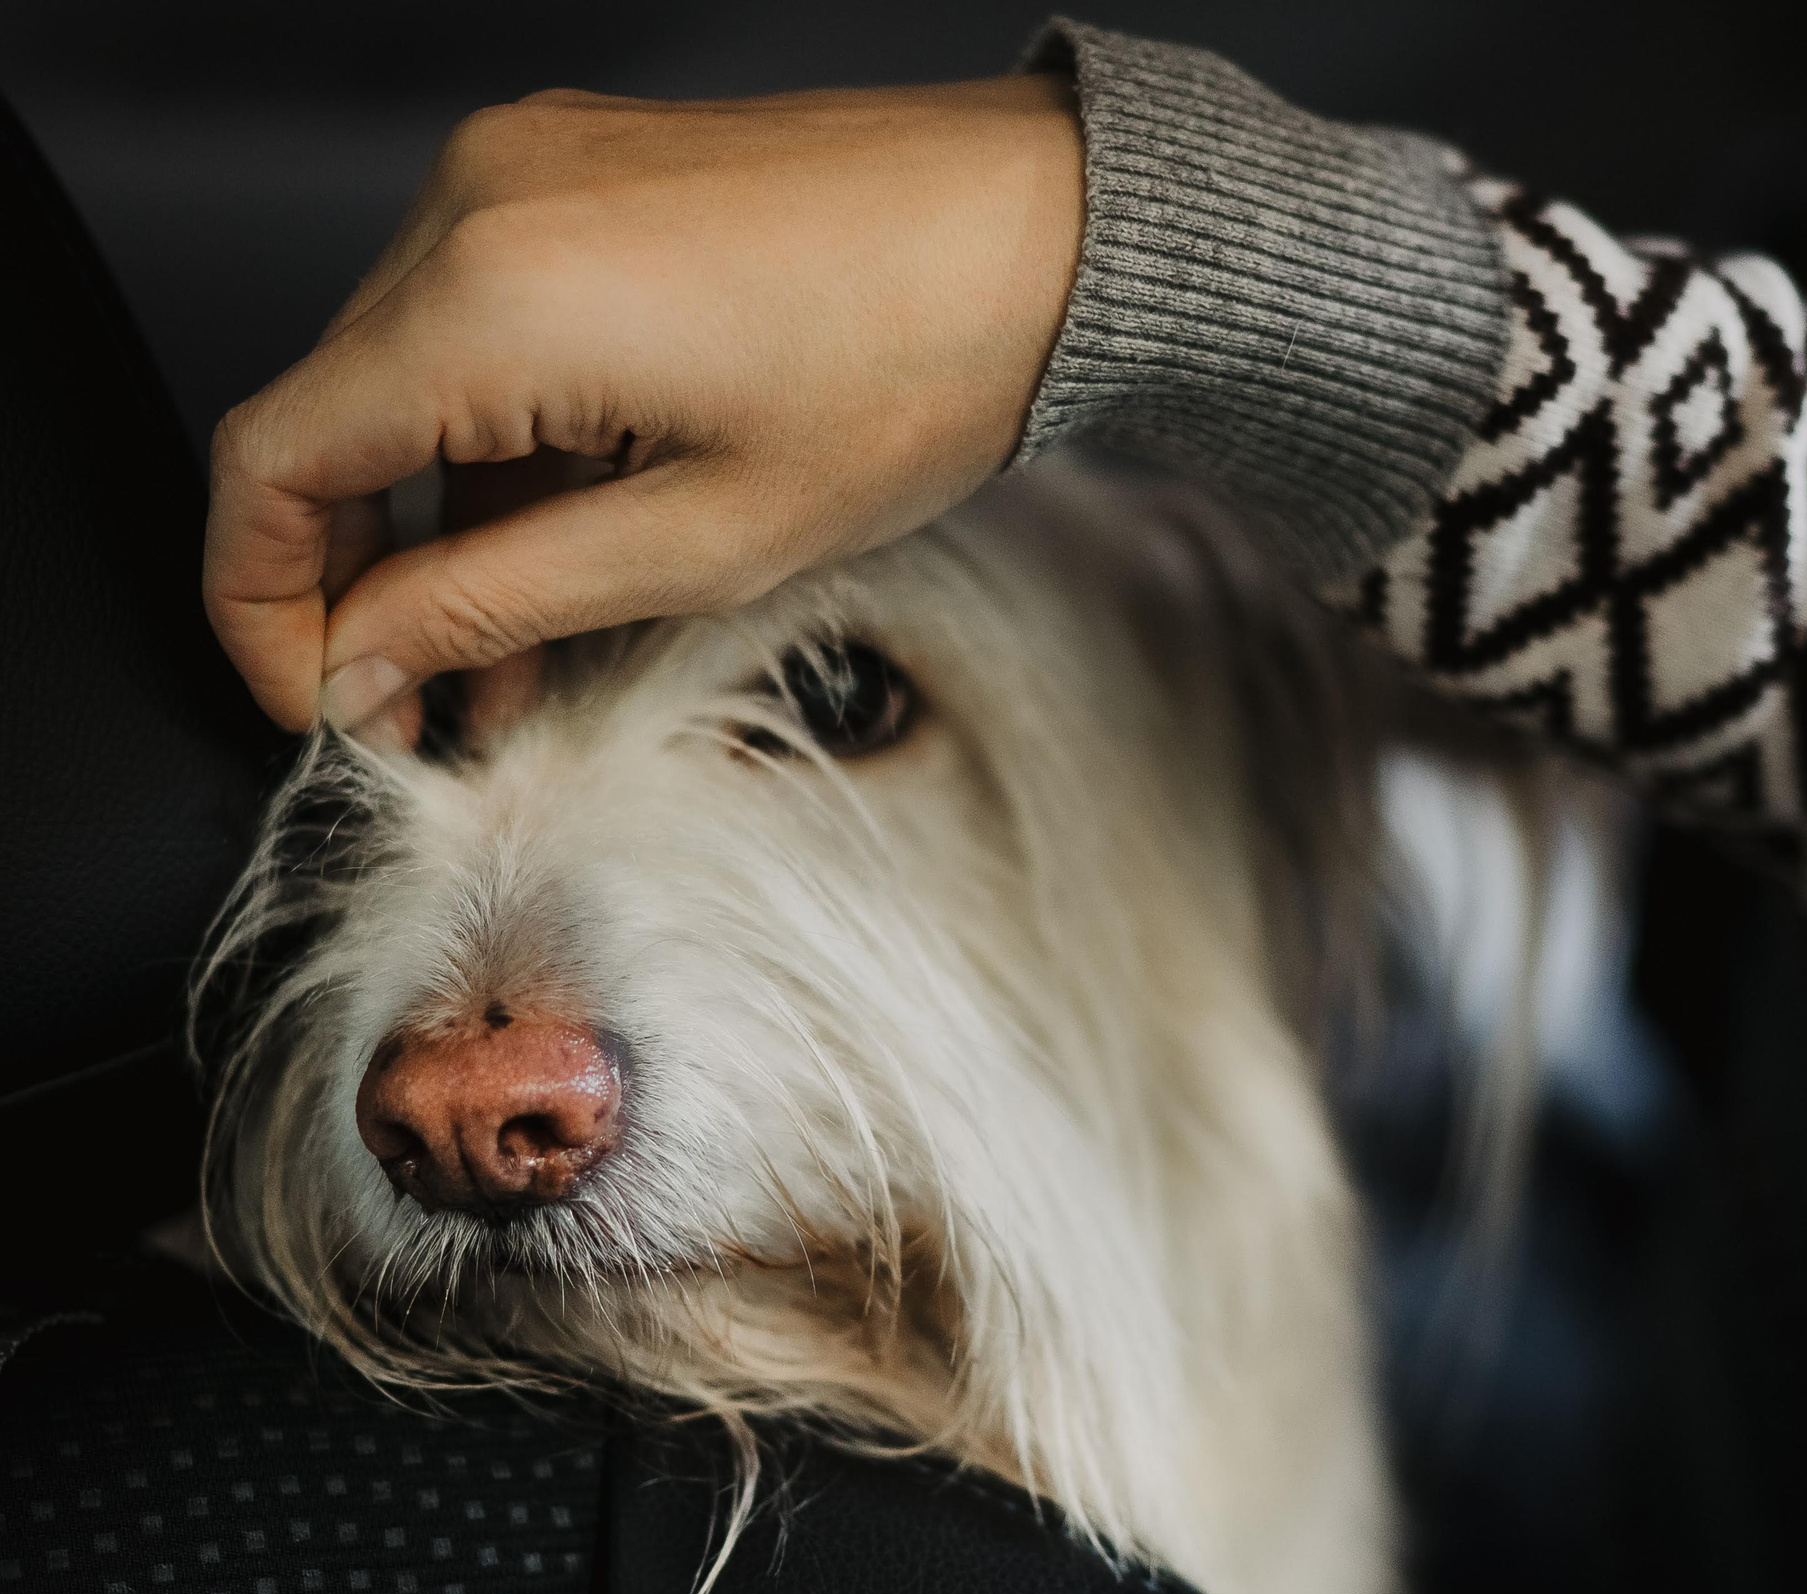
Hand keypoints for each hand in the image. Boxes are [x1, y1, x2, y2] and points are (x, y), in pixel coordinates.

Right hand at [203, 74, 1083, 731]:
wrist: (1044, 233)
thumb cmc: (915, 369)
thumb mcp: (699, 540)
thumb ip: (497, 606)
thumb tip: (363, 660)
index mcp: (486, 295)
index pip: (269, 463)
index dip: (263, 608)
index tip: (321, 704)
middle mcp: (474, 204)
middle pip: (327, 417)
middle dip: (364, 582)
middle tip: (431, 708)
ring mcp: (521, 172)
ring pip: (405, 377)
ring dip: (444, 520)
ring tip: (524, 655)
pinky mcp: (576, 171)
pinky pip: (483, 319)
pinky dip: (504, 438)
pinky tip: (566, 540)